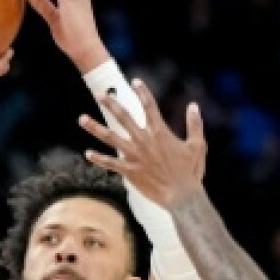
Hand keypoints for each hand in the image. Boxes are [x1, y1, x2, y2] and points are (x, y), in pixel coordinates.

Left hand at [80, 81, 207, 209]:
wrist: (181, 197)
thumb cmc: (191, 172)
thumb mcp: (198, 146)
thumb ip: (195, 124)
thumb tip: (194, 105)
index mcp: (160, 132)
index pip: (150, 106)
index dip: (142, 92)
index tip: (135, 81)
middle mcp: (144, 141)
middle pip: (124, 117)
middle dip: (110, 104)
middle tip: (99, 93)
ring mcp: (135, 156)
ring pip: (111, 137)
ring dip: (95, 127)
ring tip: (81, 118)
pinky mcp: (130, 171)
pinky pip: (111, 164)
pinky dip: (99, 159)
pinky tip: (87, 153)